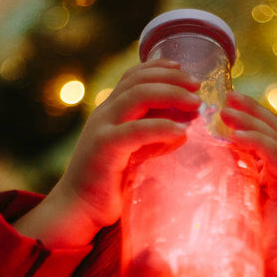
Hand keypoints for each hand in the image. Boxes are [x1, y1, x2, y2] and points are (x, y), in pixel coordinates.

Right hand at [16, 60, 197, 246]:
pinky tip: (182, 132)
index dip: (159, 68)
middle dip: (172, 78)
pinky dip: (162, 127)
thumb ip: (152, 136)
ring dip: (171, 94)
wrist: (78, 208)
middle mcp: (104, 113)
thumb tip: (184, 125)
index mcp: (109, 110)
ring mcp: (102, 128)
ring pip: (138, 96)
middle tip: (198, 85)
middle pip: (138, 80)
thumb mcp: (134, 152)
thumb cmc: (109, 183)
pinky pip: (137, 130)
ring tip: (195, 103)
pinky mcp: (104, 148)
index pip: (133, 76)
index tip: (184, 71)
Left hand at [221, 93, 276, 276]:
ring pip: (274, 133)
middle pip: (273, 125)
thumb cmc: (257, 240)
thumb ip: (235, 179)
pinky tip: (233, 131)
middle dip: (248, 108)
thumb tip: (207, 164)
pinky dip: (253, 138)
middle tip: (223, 94)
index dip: (248, 115)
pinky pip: (274, 150)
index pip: (269, 131)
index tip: (223, 102)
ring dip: (247, 118)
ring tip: (223, 108)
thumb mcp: (243, 200)